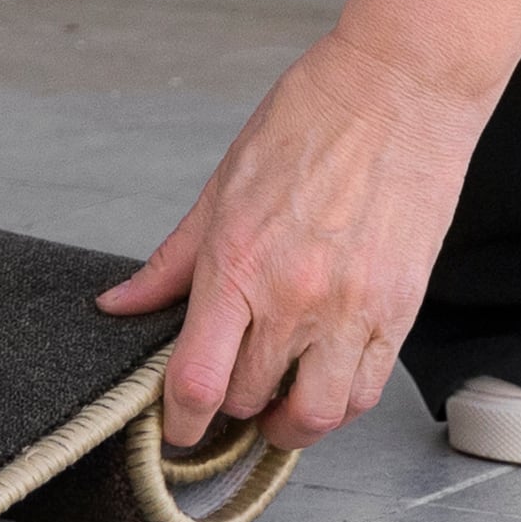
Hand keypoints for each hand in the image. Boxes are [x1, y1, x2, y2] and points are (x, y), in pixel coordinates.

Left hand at [97, 26, 495, 450]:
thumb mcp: (222, 186)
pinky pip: (365, 391)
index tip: (176, 431)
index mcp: (238, 263)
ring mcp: (352, 309)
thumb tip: (120, 303)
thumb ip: (172, 261)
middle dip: (228, 405)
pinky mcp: (399, 311)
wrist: (399, 90)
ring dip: (287, 421)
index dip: (180, 423)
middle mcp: (294, 297)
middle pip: (248, 399)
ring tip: (275, 403)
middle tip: (225, 390)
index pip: (198, 380)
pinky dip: (338, 403)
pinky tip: (322, 380)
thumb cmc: (312, 121)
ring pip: (313, 415)